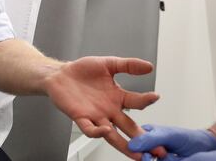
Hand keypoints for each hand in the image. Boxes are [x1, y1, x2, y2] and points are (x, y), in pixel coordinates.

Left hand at [44, 56, 161, 159]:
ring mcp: (96, 116)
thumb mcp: (108, 63)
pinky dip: (97, 132)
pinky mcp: (80, 117)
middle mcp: (109, 110)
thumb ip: (128, 65)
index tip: (155, 97)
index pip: (136, 102)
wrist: (59, 74)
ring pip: (113, 135)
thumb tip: (149, 66)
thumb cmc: (81, 71)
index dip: (146, 100)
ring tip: (137, 155)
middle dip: (143, 139)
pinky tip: (105, 130)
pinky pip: (90, 129)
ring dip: (125, 146)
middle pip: (129, 127)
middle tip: (157, 149)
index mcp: (117, 97)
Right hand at [128, 125, 215, 160]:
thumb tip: (130, 146)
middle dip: (152, 158)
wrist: (206, 148)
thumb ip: (149, 139)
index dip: (139, 152)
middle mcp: (148, 148)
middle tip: (165, 154)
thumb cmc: (189, 138)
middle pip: (140, 159)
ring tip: (173, 157)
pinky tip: (176, 159)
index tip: (150, 152)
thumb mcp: (168, 135)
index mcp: (145, 135)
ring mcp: (156, 159)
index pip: (132, 147)